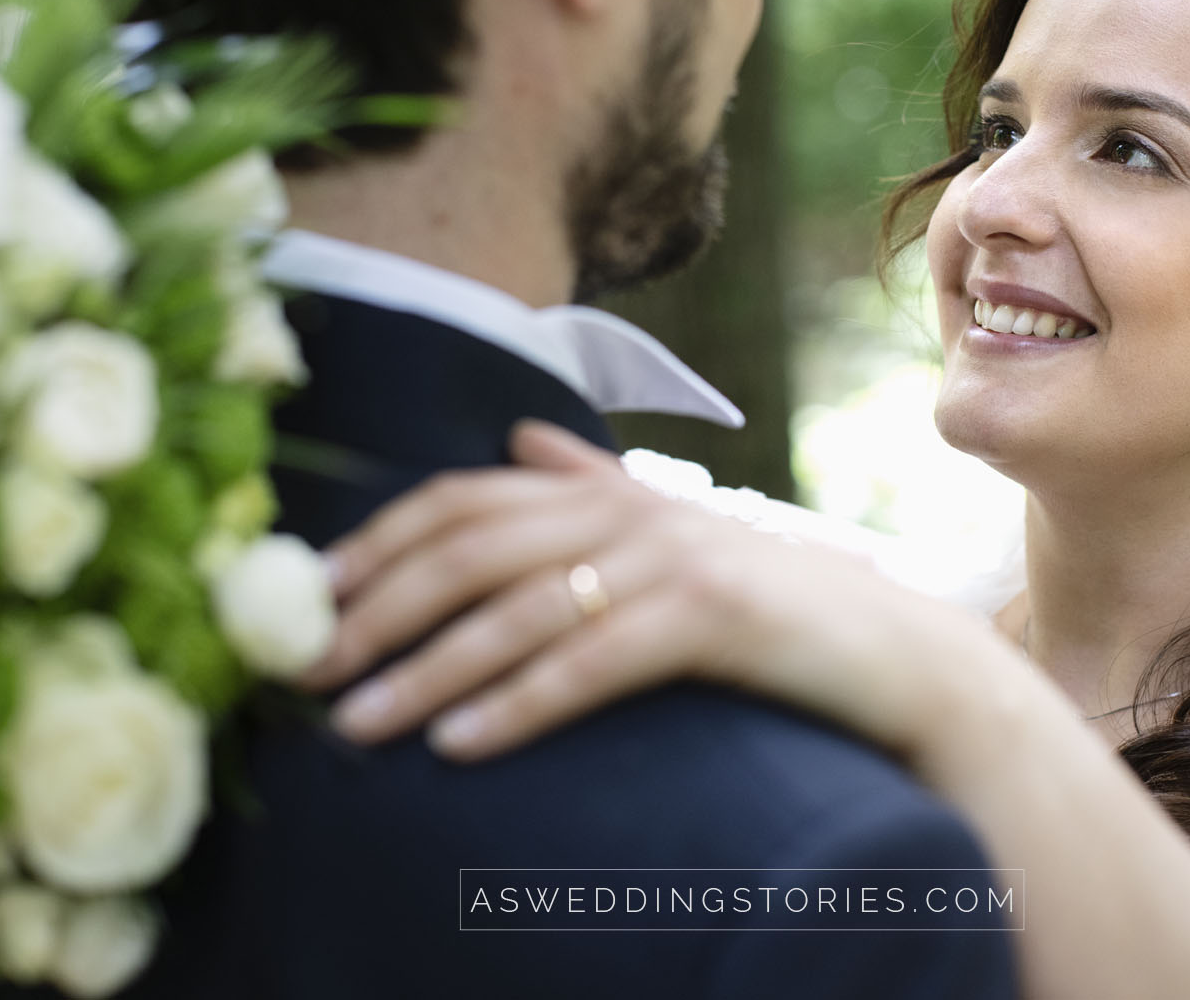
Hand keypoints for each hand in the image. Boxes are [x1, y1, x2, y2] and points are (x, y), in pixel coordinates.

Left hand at [301, 421, 994, 763]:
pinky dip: (517, 705)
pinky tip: (460, 745)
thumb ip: (591, 483)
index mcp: (601, 490)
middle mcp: (625, 509)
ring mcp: (669, 558)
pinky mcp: (709, 616)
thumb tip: (519, 443)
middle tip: (304, 671)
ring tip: (358, 725)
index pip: (460, 502)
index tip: (307, 597)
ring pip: (517, 611)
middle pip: (469, 550)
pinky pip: (591, 663)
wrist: (885, 647)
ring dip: (425, 672)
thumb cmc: (764, 598)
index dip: (375, 543)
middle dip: (376, 611)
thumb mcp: (670, 531)